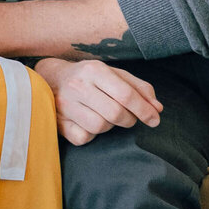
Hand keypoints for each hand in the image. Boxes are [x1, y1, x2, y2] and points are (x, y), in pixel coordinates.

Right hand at [34, 57, 162, 145]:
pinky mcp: (57, 122)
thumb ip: (138, 88)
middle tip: (129, 118)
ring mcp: (65, 105)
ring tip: (105, 116)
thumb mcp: (113, 74)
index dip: (144, 110)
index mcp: (95, 70)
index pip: (126, 94)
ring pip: (100, 127)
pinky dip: (90, 134)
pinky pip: (83, 138)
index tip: (155, 120)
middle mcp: (78, 85)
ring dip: (109, 126)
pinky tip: (88, 123)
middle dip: (129, 120)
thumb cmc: (89, 77)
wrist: (50, 78)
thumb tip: (158, 108)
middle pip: (115, 113)